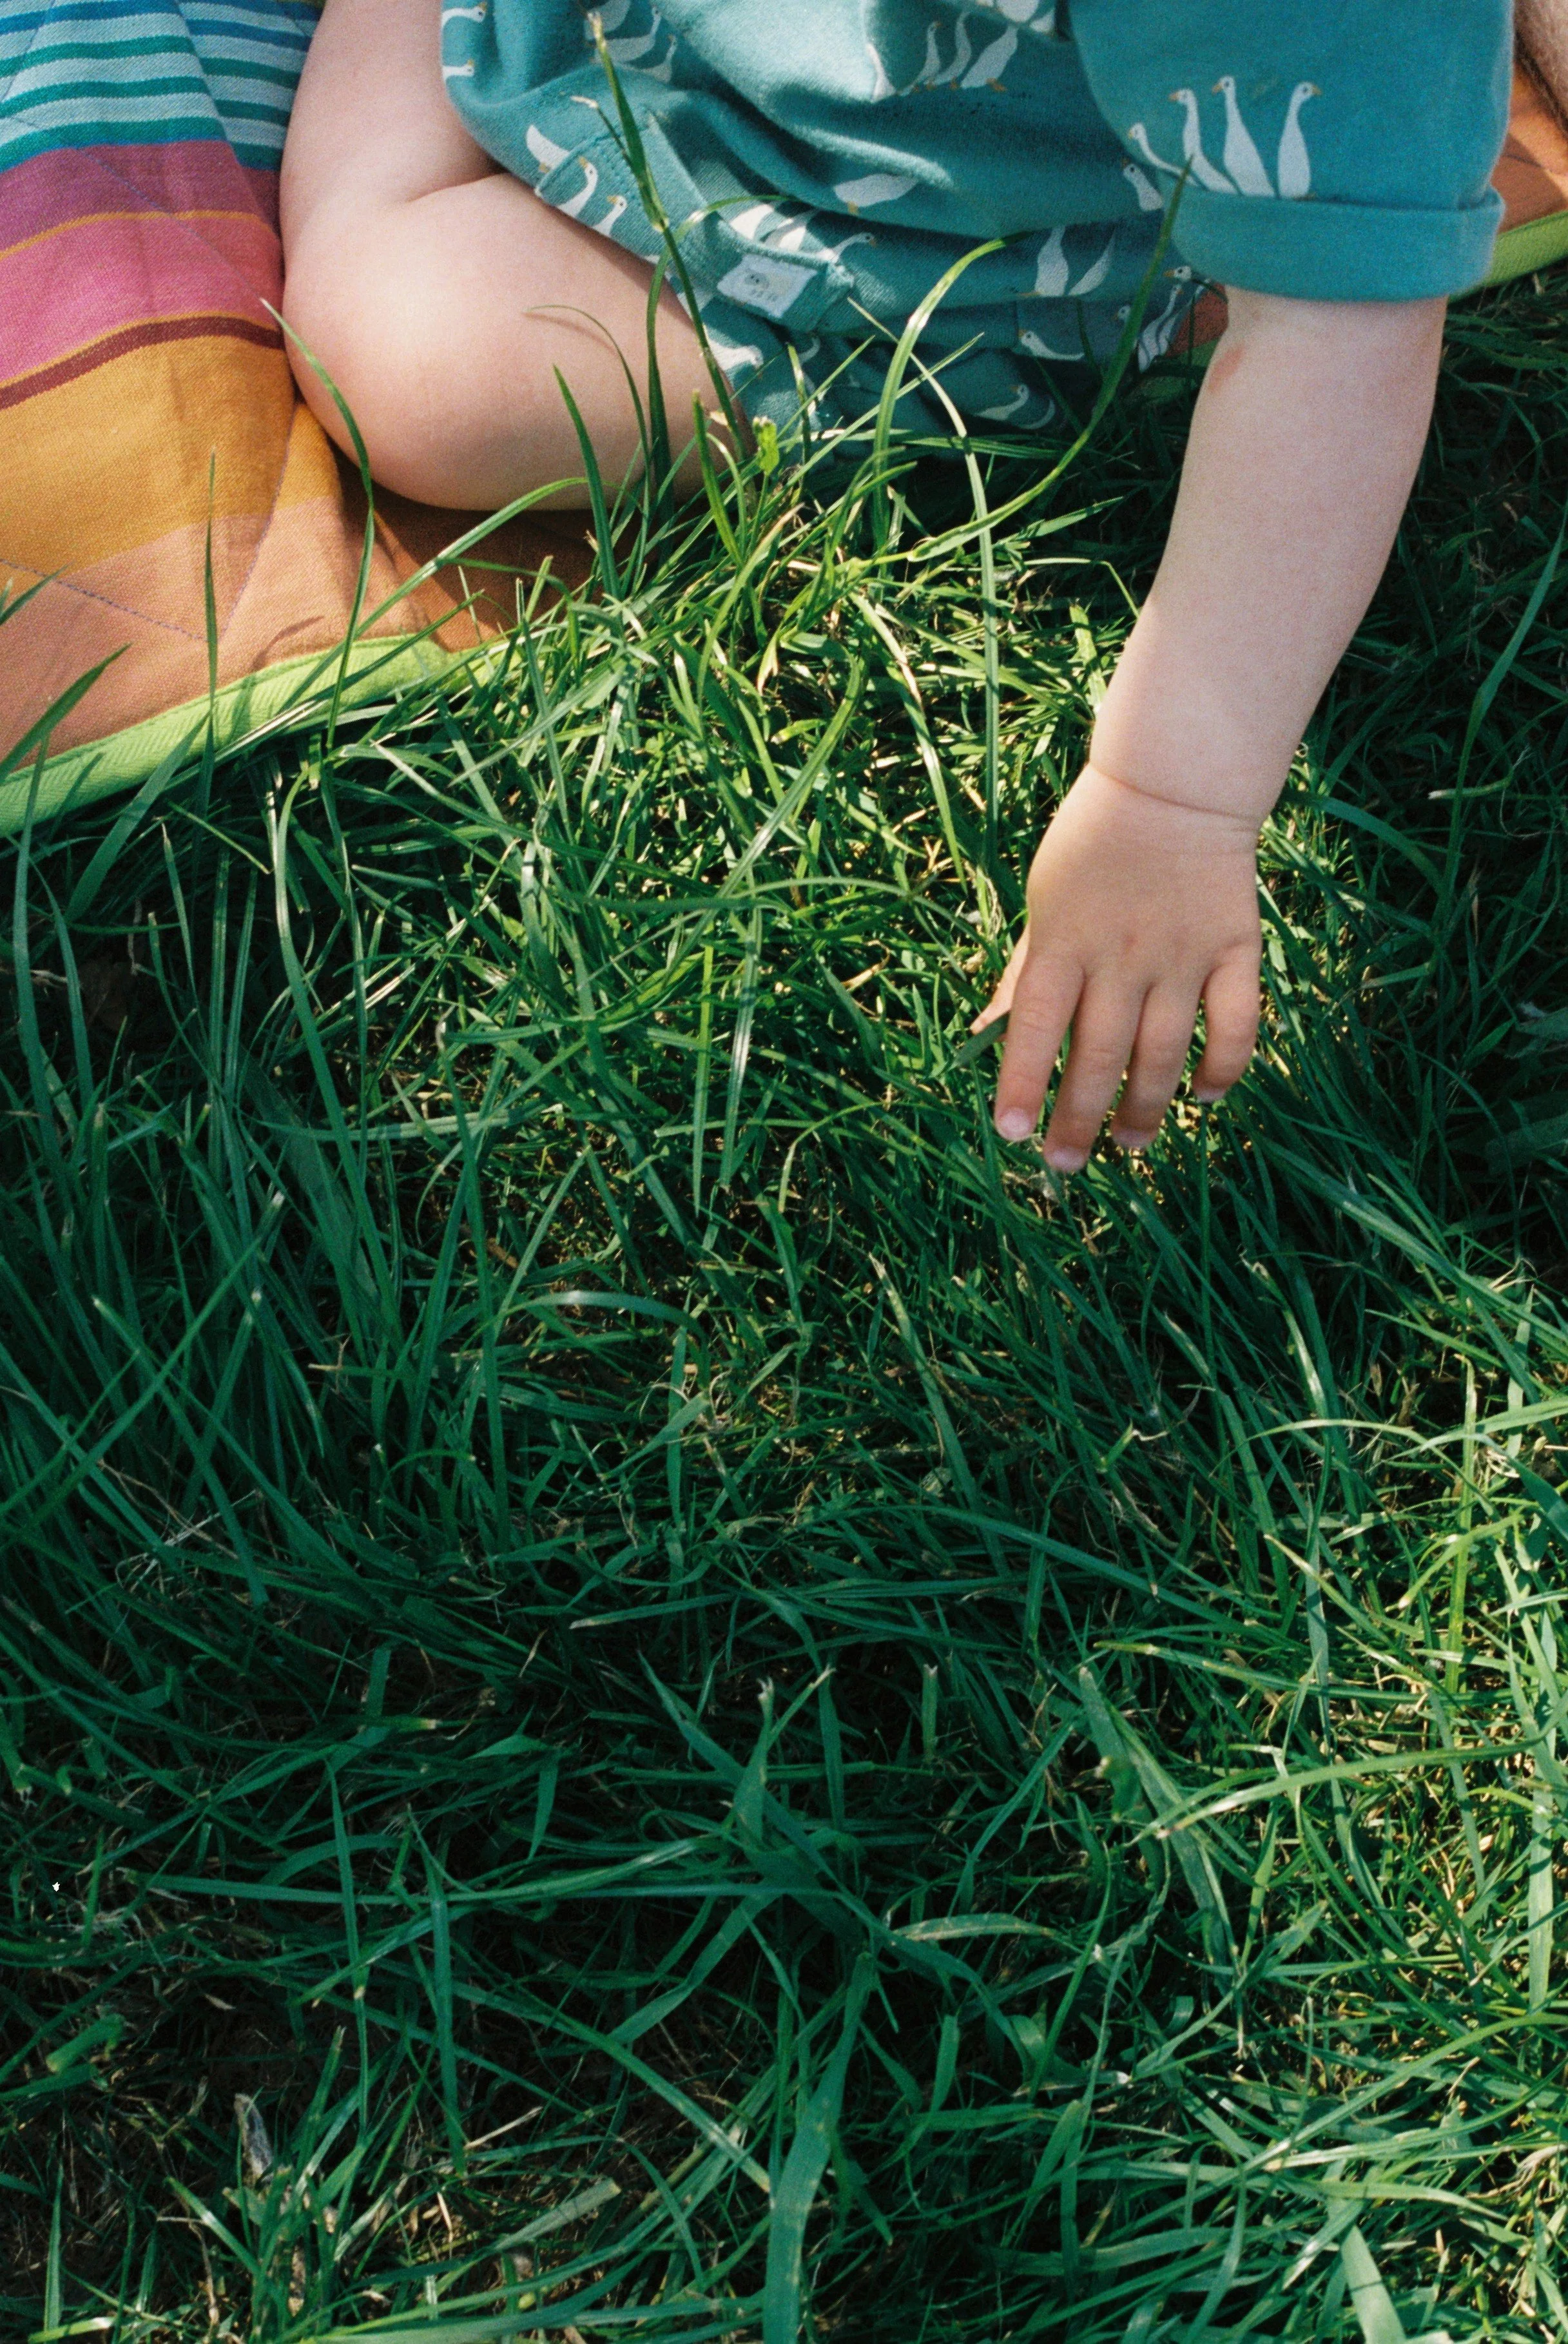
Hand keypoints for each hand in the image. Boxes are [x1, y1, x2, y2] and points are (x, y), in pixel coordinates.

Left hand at [974, 763, 1261, 1168]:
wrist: (1174, 787)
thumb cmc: (1092, 848)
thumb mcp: (1043, 903)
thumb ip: (1026, 972)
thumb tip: (986, 1034)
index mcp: (1063, 940)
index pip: (1034, 1024)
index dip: (1021, 1082)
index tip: (1011, 1132)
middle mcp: (1121, 955)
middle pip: (1098, 1055)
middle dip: (1078, 1119)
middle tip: (1065, 1163)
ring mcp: (1182, 955)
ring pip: (1163, 1054)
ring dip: (1144, 1109)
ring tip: (1128, 1143)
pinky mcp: (1235, 951)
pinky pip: (1234, 1026)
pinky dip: (1221, 1068)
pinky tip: (1203, 1095)